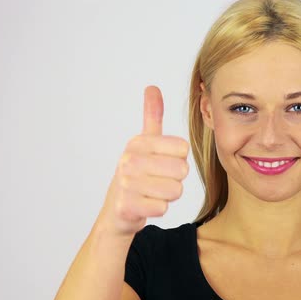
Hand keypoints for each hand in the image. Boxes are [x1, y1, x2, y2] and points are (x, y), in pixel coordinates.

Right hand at [97, 86, 189, 236]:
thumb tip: (152, 87)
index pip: (183, 148)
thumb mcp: (143, 144)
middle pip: (182, 170)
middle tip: (158, 181)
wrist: (117, 212)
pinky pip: (163, 207)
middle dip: (176, 180)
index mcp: (138, 142)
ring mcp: (126, 183)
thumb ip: (152, 116)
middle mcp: (129, 160)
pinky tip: (146, 205)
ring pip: (175, 190)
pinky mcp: (126, 206)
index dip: (178, 160)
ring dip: (168, 196)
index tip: (162, 164)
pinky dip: (158, 209)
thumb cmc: (137, 175)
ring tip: (152, 193)